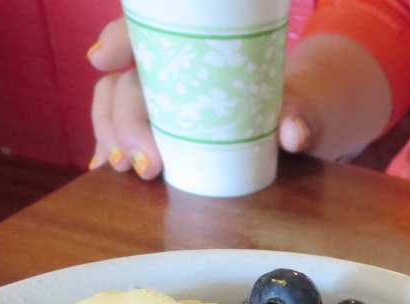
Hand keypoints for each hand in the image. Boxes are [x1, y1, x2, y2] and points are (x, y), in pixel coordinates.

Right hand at [86, 21, 391, 176]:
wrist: (304, 126)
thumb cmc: (301, 108)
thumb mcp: (306, 109)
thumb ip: (304, 118)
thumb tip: (294, 133)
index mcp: (204, 50)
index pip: (149, 31)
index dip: (118, 38)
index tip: (102, 59)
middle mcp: (176, 70)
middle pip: (128, 80)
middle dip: (123, 118)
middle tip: (143, 161)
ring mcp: (165, 100)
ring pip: (116, 102)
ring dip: (110, 134)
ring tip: (119, 166)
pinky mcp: (162, 130)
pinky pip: (126, 130)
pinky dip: (112, 146)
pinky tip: (103, 166)